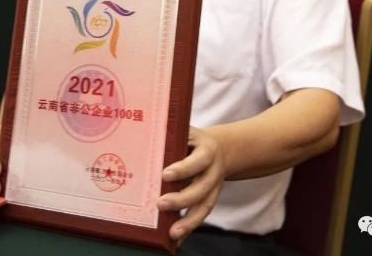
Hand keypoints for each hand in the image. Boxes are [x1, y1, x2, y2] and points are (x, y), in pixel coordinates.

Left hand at [158, 127, 225, 243]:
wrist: (223, 149)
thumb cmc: (195, 140)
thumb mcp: (188, 132)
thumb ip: (174, 136)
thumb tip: (147, 137)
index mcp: (208, 150)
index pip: (198, 160)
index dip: (184, 169)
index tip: (165, 175)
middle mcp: (213, 171)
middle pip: (201, 188)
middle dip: (182, 199)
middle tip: (160, 204)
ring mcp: (214, 188)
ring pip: (204, 206)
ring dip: (188, 221)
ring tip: (172, 233)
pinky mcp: (210, 200)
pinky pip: (201, 215)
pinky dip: (189, 228)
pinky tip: (176, 239)